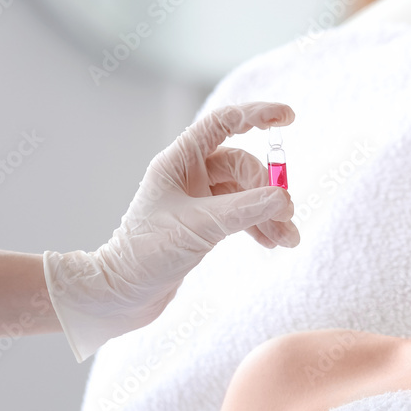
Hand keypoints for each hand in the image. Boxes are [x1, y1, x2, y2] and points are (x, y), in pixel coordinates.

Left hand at [43, 102, 298, 362]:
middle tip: (285, 217)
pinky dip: (258, 225)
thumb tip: (284, 198)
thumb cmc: (147, 254)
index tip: (289, 117)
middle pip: (242, 166)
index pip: (223, 124)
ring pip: (246, 194)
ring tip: (288, 239)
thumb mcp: (201, 227)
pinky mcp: (203, 222)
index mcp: (179, 162)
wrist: (121, 295)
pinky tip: (272, 243)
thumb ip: (245, 209)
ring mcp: (197, 199)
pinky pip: (241, 214)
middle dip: (268, 190)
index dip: (257, 116)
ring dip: (268, 213)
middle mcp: (188, 175)